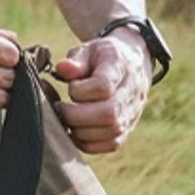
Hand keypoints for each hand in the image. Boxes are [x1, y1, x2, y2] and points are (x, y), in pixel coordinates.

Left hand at [51, 31, 150, 153]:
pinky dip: (88, 143)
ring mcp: (132, 113)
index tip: (71, 86)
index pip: (103, 87)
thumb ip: (76, 60)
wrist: (132, 64)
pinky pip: (110, 144)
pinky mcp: (127, 129)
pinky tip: (75, 131)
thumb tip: (62, 69)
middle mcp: (131, 92)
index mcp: (121, 67)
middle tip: (61, 108)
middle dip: (76, 115)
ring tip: (67, 119)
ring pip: (110, 132)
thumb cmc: (104, 57)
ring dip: (80, 130)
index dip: (80, 91)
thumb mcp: (90, 50)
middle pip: (108, 114)